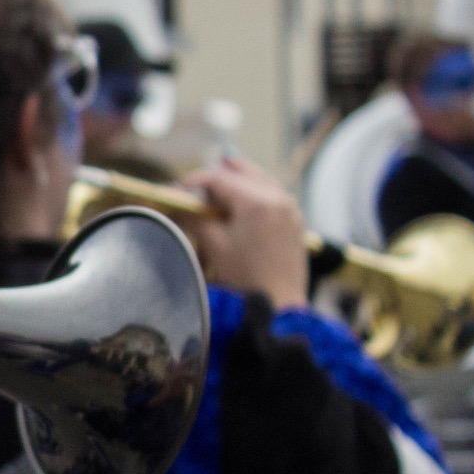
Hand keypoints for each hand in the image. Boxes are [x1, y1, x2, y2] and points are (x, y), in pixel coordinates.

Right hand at [179, 157, 310, 312]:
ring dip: (241, 176)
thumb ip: (196, 218)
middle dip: (218, 175)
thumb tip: (179, 205)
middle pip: (243, 174)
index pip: (219, 179)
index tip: (179, 188)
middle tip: (198, 180)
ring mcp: (290, 209)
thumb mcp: (214, 245)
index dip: (195, 180)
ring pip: (262, 180)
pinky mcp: (295, 222)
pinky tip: (249, 192)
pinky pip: (275, 194)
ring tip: (225, 168)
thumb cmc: (245, 277)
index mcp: (256, 202)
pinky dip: (258, 188)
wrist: (280, 304)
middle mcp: (277, 199)